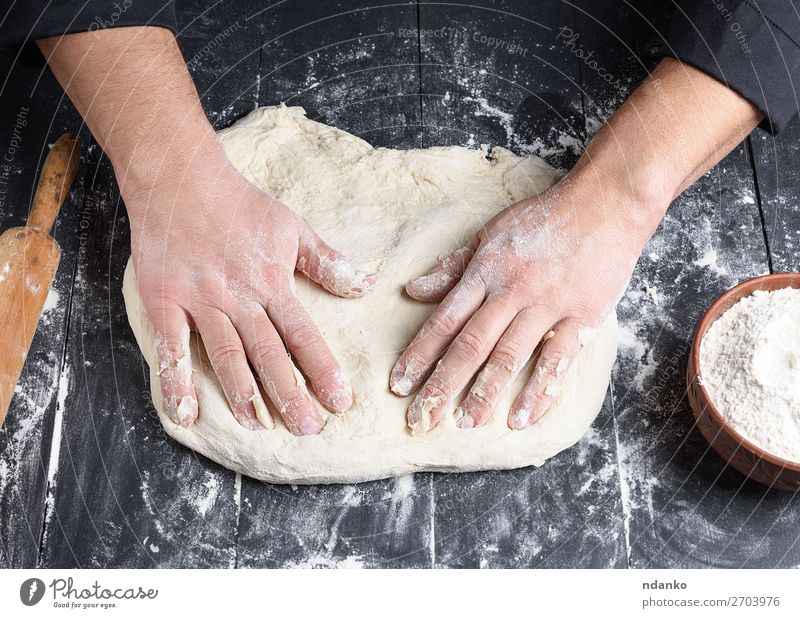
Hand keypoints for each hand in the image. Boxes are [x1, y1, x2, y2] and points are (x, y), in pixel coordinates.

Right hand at [128, 164, 374, 434]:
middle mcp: (240, 300)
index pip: (304, 336)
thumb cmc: (240, 205)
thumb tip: (366, 285)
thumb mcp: (293, 227)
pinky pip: (172, 349)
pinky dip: (177, 383)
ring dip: (245, 396)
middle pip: (269, 356)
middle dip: (291, 395)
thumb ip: (327, 262)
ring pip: (227, 358)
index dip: (323, 371)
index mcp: (273, 284)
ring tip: (260, 428)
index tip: (340, 401)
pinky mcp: (166, 304)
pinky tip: (186, 416)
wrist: (180, 179)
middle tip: (308, 428)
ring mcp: (200, 304)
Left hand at [390, 180, 647, 432]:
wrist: (605, 203)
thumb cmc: (544, 218)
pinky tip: (522, 418)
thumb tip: (412, 291)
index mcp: (486, 271)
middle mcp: (512, 291)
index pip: (444, 321)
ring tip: (466, 424)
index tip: (399, 384)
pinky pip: (558, 359)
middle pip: (470, 344)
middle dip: (442, 384)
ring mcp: (548, 305)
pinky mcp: (582, 317)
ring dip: (485, 392)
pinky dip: (540, 391)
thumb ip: (452, 268)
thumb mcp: (489, 234)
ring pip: (510, 355)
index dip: (419, 354)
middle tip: (421, 420)